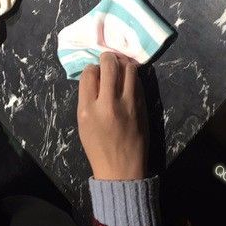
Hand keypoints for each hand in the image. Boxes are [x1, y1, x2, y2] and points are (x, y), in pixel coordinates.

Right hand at [77, 52, 148, 180]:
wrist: (121, 169)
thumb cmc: (98, 147)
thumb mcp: (83, 123)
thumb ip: (87, 98)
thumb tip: (95, 76)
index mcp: (88, 109)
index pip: (89, 74)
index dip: (91, 68)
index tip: (94, 71)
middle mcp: (108, 103)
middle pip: (109, 65)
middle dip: (107, 57)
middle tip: (107, 58)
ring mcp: (129, 104)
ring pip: (128, 69)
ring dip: (122, 63)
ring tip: (119, 66)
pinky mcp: (143, 106)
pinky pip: (138, 82)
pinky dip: (132, 76)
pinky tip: (128, 79)